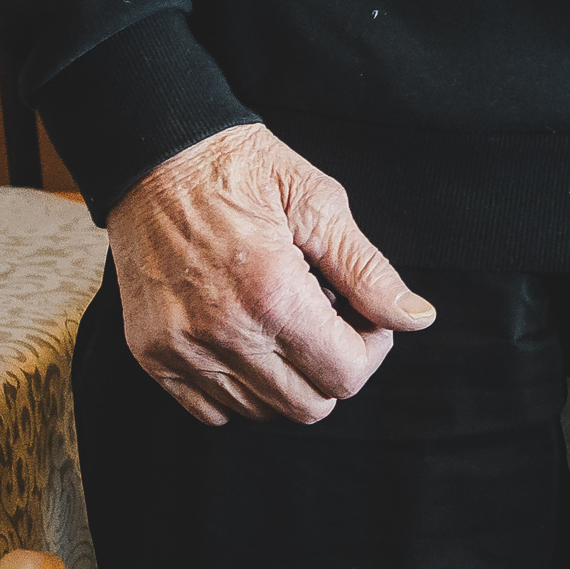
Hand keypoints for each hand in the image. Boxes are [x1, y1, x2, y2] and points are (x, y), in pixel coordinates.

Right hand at [104, 123, 434, 426]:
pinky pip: (212, 410)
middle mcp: (224, 335)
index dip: (371, 348)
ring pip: (262, 411)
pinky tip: (248, 334)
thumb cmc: (241, 170)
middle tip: (328, 313)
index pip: (345, 375)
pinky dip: (241, 385)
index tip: (363, 313)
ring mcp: (182, 352)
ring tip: (284, 316)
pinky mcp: (153, 357)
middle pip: (308, 406)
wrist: (156, 157)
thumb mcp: (318, 203)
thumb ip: (368, 271)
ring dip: (288, 375)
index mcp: (273, 295)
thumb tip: (416, 317)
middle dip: (334, 364)